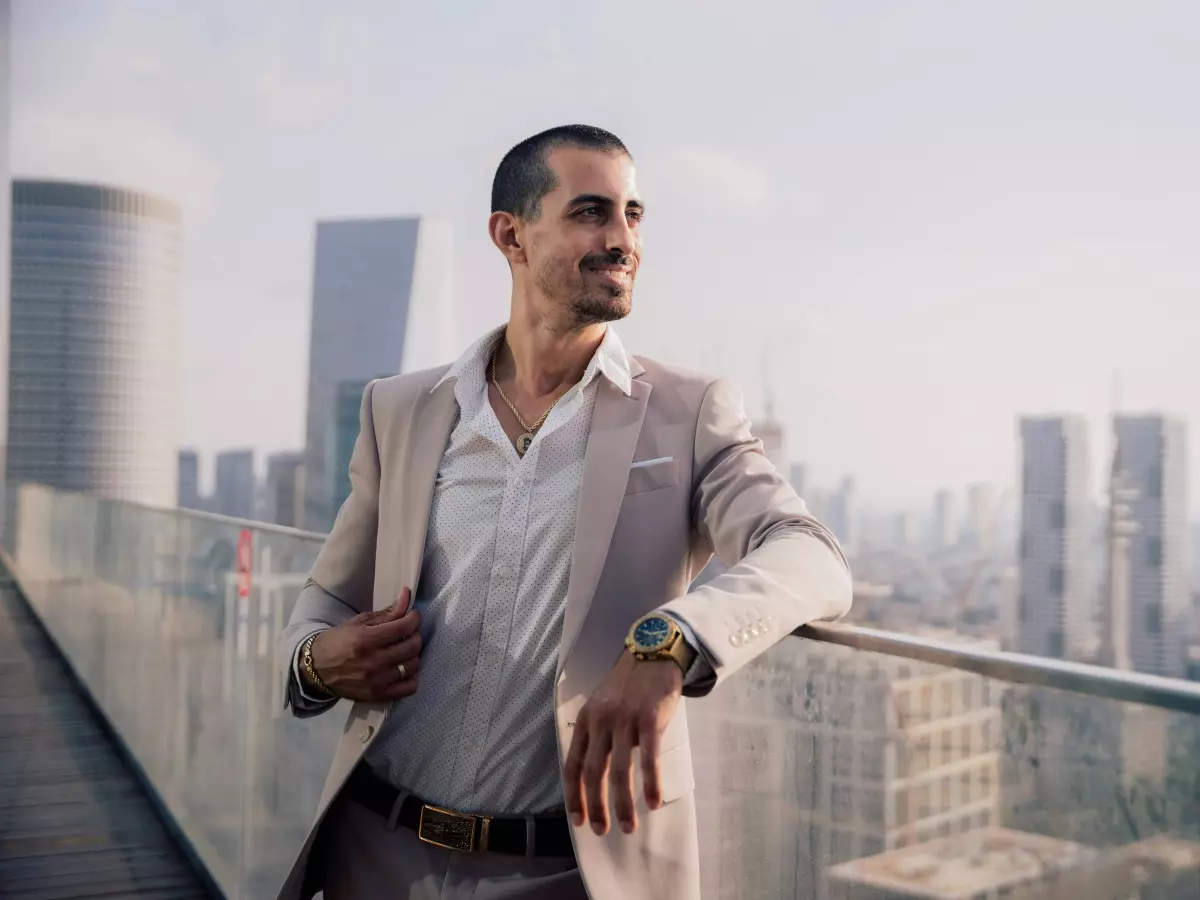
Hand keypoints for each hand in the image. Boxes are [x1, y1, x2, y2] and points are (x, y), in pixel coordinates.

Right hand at [307, 587, 421, 701]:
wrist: (316, 669)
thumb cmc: (338, 641)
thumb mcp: (359, 622)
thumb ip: (386, 613)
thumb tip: (407, 597)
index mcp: (366, 639)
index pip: (404, 628)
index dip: (414, 619)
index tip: (412, 616)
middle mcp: (373, 661)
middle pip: (412, 646)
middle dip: (415, 634)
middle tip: (408, 632)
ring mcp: (377, 681)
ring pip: (413, 665)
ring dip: (413, 654)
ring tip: (404, 649)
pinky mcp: (378, 695)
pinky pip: (409, 687)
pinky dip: (411, 676)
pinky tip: (403, 668)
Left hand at [563, 651, 681, 836]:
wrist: (653, 654)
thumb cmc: (629, 686)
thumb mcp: (603, 706)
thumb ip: (599, 735)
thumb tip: (601, 774)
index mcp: (586, 720)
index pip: (572, 764)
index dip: (574, 796)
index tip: (578, 821)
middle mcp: (601, 721)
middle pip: (593, 772)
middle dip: (597, 806)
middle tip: (603, 831)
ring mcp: (625, 719)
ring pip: (620, 771)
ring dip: (623, 804)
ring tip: (628, 826)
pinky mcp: (650, 719)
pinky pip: (649, 758)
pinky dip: (651, 784)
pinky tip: (653, 802)